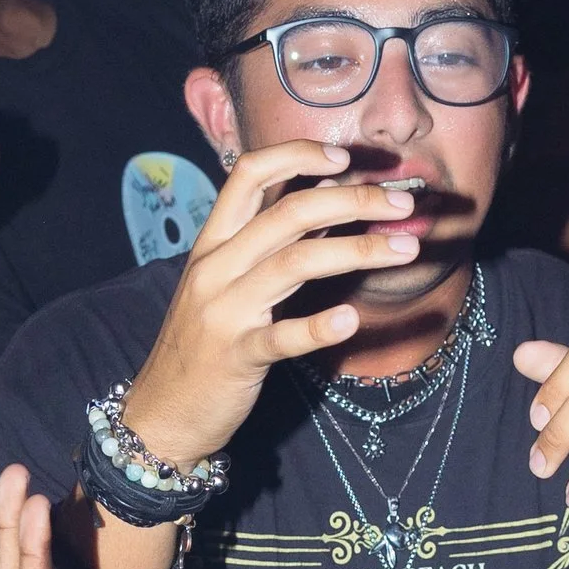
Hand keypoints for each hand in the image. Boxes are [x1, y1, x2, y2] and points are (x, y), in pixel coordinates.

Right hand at [119, 142, 426, 474]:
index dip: (297, 156)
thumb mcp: (225, 283)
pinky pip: (282, 337)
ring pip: (295, 263)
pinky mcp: (238, 356)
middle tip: (403, 202)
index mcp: (212, 243)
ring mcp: (224, 311)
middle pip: (288, 212)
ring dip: (358, 249)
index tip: (346, 158)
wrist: (162, 412)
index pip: (249, 174)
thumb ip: (267, 243)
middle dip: (352, 199)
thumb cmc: (204, 344)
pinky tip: (351, 320)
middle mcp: (215, 267)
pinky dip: (318, 327)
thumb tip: (328, 201)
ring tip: (406, 248)